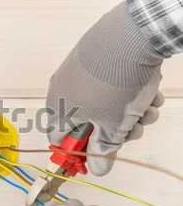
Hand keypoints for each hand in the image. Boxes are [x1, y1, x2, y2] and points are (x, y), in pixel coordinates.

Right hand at [46, 0, 165, 175]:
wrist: (130, 35)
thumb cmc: (116, 83)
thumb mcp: (113, 126)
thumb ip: (103, 151)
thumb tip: (98, 170)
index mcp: (59, 110)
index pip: (60, 140)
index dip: (79, 152)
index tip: (98, 156)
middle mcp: (62, 91)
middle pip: (87, 124)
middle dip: (114, 131)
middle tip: (133, 130)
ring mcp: (76, 73)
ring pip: (101, 105)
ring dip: (126, 113)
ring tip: (147, 108)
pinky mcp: (91, 60)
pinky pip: (105, 85)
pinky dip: (125, 93)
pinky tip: (146, 92)